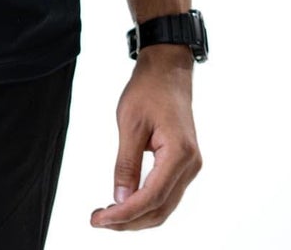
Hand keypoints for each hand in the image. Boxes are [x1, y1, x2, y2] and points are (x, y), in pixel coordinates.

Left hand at [91, 46, 201, 229]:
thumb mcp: (130, 124)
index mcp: (179, 154)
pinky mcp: (184, 164)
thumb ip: (126, 164)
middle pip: (160, 209)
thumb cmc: (149, 89)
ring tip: (109, 215)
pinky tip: (126, 203)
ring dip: (137, 216)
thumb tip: (120, 200)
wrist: (168, 70)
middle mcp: (190, 165)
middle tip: (100, 221)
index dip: (124, 214)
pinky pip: (166, 193)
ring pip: (165, 206)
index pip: (151, 198)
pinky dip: (146, 203)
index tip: (100, 220)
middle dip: (129, 221)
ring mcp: (190, 166)